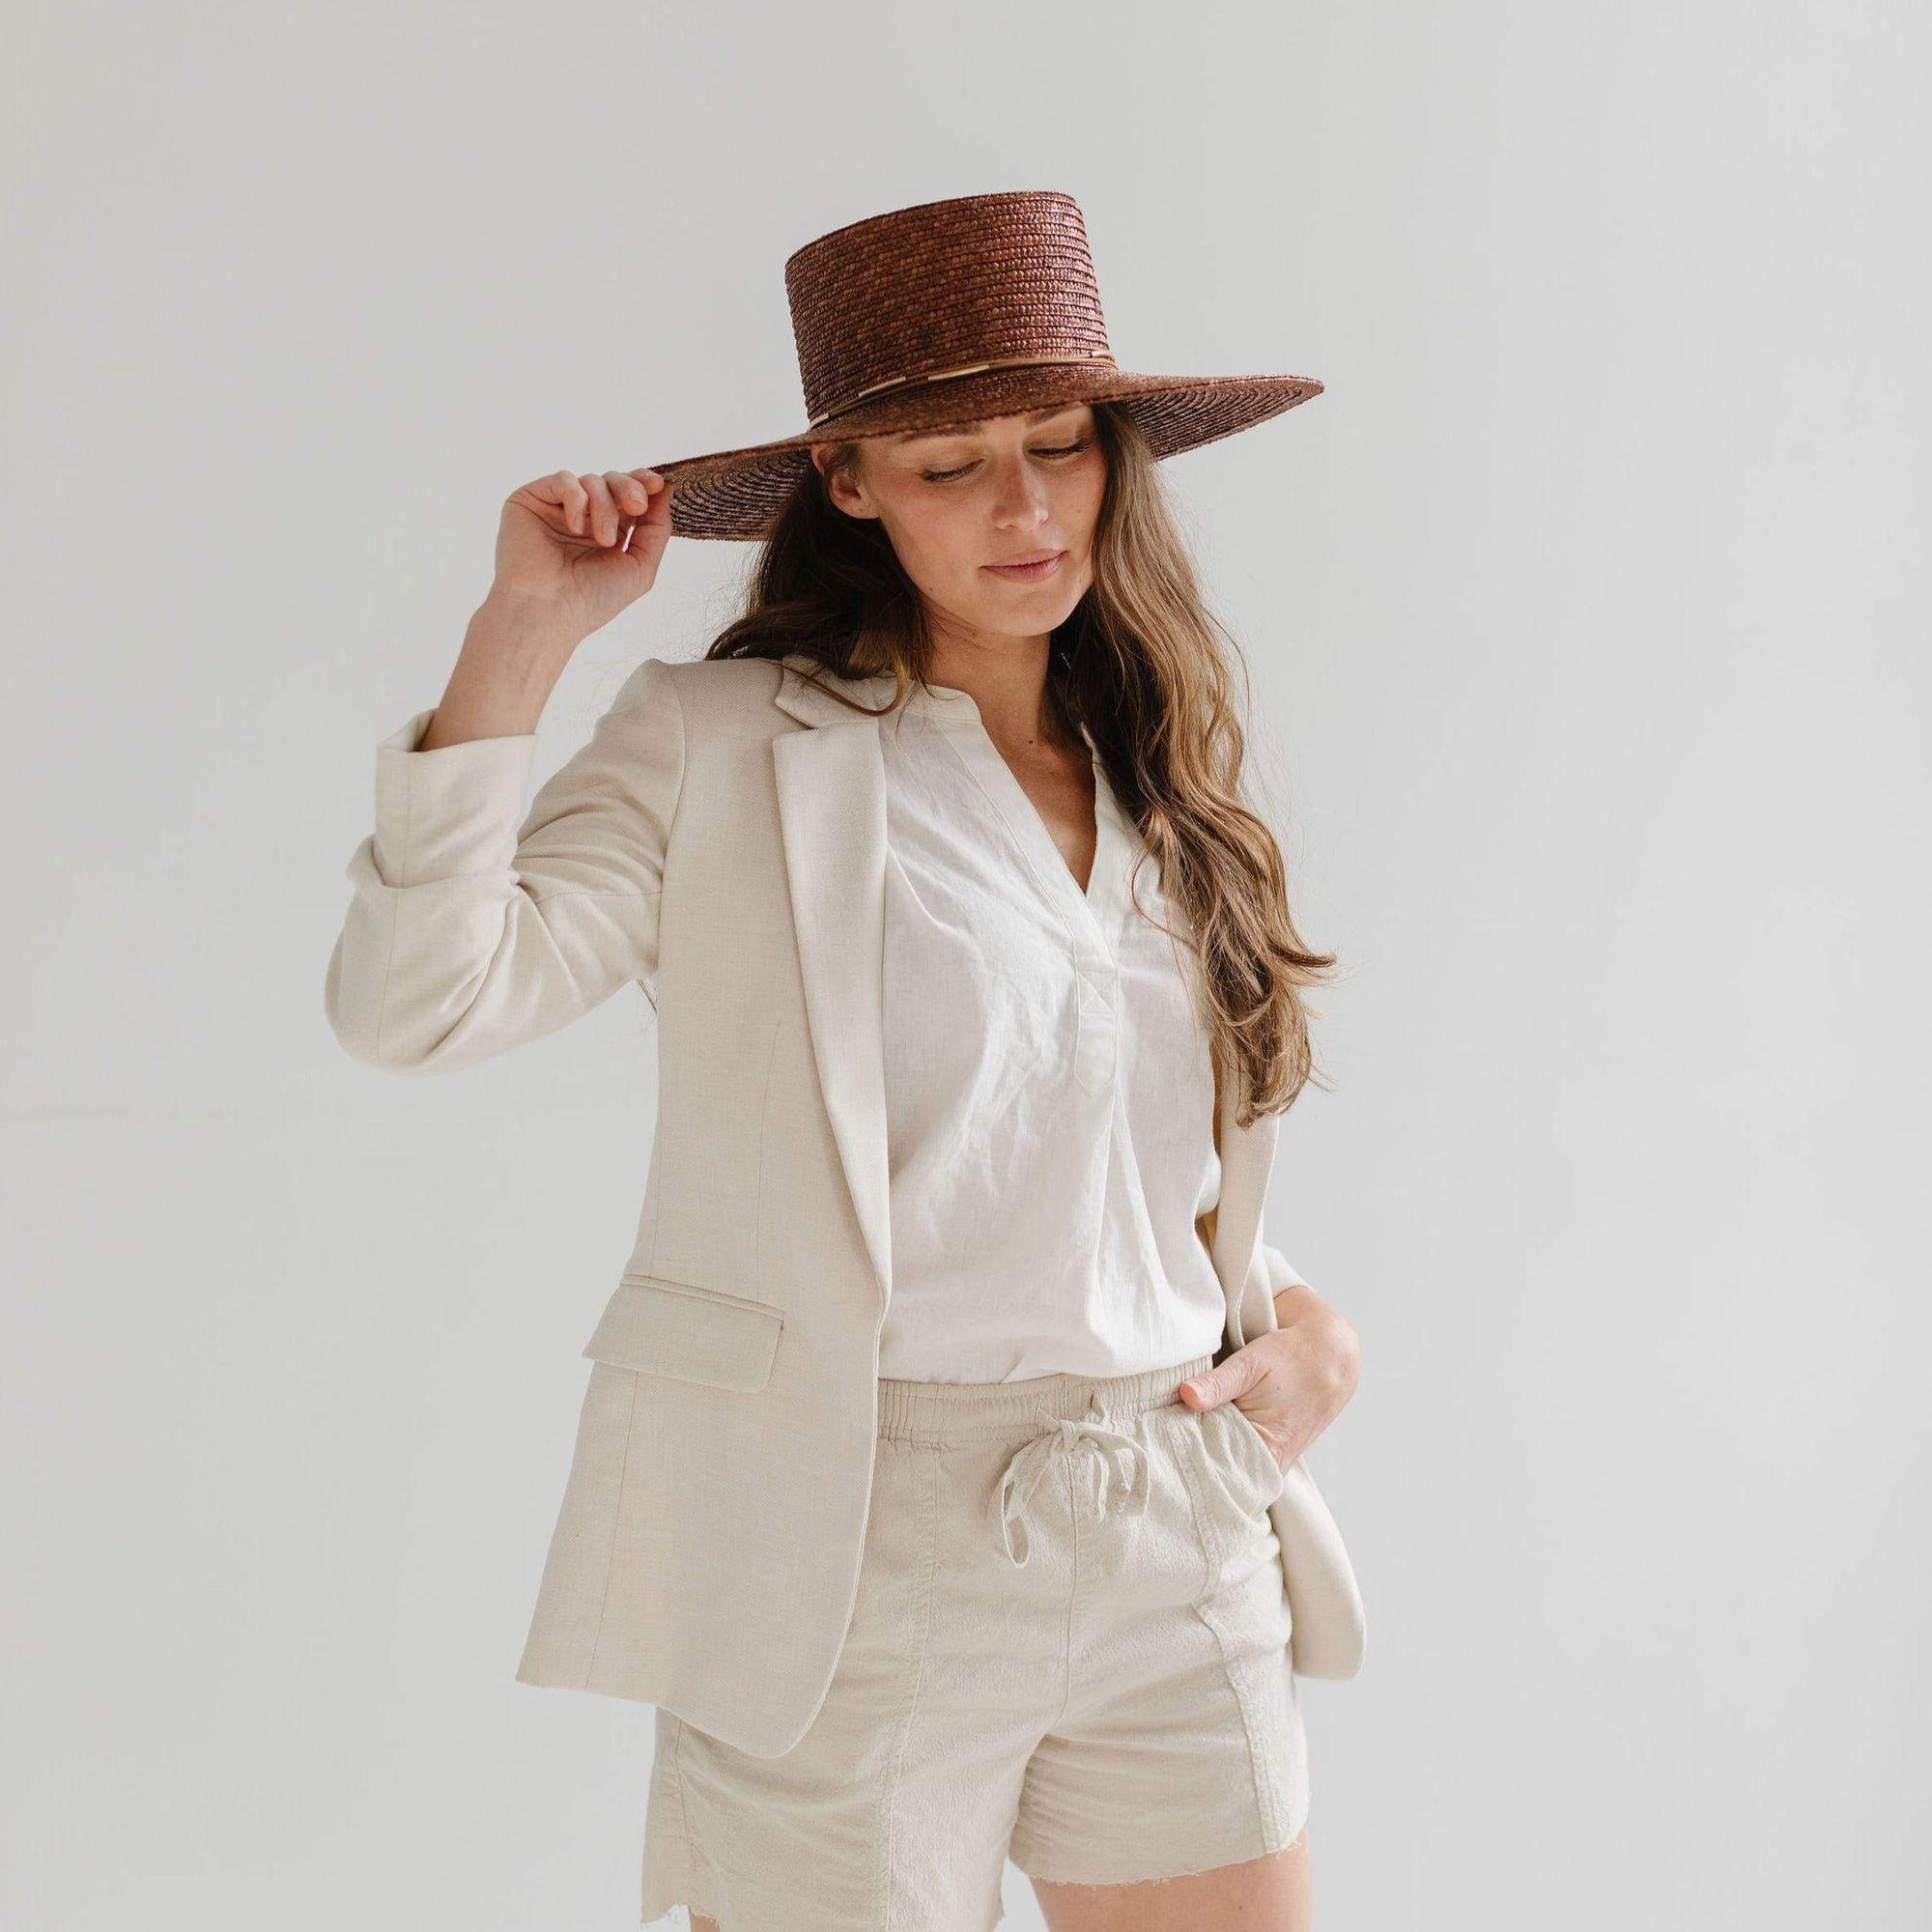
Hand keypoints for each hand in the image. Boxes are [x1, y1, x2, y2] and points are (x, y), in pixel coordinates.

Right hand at [489, 466, 676, 645]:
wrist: (548, 611)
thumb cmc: (592, 599)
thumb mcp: (640, 567)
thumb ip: (657, 529)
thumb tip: (666, 489)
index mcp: (607, 531)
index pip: (628, 495)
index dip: (645, 484)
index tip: (659, 484)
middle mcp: (583, 517)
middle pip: (613, 481)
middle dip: (630, 489)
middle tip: (637, 505)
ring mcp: (556, 508)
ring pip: (591, 480)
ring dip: (605, 507)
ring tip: (603, 540)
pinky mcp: (531, 499)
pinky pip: (564, 480)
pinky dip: (577, 499)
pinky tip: (576, 528)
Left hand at [1176, 1290, 1360, 1472]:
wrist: (1330, 1356)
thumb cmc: (1290, 1357)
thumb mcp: (1252, 1362)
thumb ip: (1218, 1383)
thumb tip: (1186, 1395)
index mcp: (1266, 1449)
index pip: (1218, 1474)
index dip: (1188, 1466)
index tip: (1161, 1457)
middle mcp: (1270, 1465)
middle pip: (1221, 1477)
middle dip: (1192, 1466)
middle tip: (1159, 1452)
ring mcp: (1272, 1463)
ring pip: (1229, 1470)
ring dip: (1205, 1458)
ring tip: (1172, 1446)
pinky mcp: (1272, 1455)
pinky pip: (1239, 1462)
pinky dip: (1219, 1452)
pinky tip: (1198, 1439)